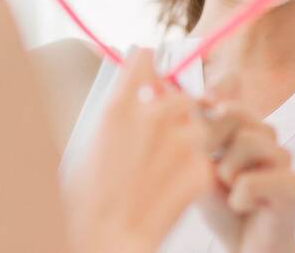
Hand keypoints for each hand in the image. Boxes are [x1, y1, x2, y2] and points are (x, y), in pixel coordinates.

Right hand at [65, 49, 213, 252]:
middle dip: (174, 113)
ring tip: (165, 172)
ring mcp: (180, 142)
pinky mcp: (200, 169)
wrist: (107, 239)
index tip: (152, 75)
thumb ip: (117, 113)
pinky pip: (206, 160)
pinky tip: (174, 190)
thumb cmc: (88, 202)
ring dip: (189, 143)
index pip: (144, 59)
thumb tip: (132, 96)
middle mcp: (152, 116)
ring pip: (198, 127)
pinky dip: (197, 173)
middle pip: (179, 96)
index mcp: (118, 107)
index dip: (149, 67)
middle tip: (160, 140)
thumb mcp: (89, 146)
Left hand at [197, 101, 294, 252]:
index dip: (204, 116)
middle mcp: (267, 138)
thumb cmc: (224, 207)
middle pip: (234, 114)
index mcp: (245, 128)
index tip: (196, 140)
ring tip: (232, 191)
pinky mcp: (293, 184)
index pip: (224, 102)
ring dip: (226, 174)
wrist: (248, 247)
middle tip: (213, 172)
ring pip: (246, 143)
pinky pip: (250, 182)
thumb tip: (197, 101)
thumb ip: (199, 137)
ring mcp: (284, 159)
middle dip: (210, 142)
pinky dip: (238, 199)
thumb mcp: (200, 169)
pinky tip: (247, 207)